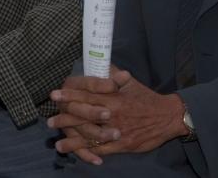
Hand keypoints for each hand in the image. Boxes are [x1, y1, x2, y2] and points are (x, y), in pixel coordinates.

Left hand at [49, 67, 185, 160]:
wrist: (168, 116)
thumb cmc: (146, 98)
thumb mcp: (130, 83)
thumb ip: (113, 75)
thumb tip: (100, 63)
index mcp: (113, 97)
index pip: (87, 94)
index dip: (70, 95)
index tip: (54, 95)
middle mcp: (113, 113)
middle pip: (84, 115)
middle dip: (65, 118)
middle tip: (49, 121)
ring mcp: (117, 130)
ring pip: (91, 135)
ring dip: (73, 140)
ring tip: (58, 144)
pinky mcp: (123, 144)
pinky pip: (103, 149)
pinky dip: (90, 152)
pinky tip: (78, 154)